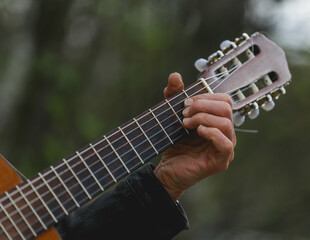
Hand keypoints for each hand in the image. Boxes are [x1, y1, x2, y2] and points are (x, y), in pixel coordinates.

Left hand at [154, 72, 235, 200]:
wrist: (167, 170)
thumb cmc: (174, 144)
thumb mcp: (173, 116)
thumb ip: (174, 96)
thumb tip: (175, 75)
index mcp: (218, 121)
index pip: (224, 100)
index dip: (205, 97)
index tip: (185, 102)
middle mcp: (226, 132)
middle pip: (226, 107)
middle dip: (203, 106)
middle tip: (184, 113)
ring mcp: (226, 147)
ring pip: (226, 122)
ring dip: (203, 118)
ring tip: (185, 123)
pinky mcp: (221, 160)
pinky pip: (225, 142)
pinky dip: (210, 132)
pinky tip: (197, 131)